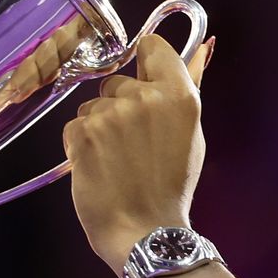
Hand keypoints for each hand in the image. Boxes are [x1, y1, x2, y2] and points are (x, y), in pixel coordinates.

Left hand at [62, 33, 213, 271]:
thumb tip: (203, 47)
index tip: (143, 81)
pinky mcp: (83, 133)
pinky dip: (80, 146)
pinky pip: (74, 126)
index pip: (152, 46)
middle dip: (120, 105)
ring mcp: (112, 114)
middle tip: (133, 144)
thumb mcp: (191, 135)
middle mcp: (146, 98)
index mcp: (179, 95)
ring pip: (92, 105)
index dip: (145, 62)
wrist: (146, 230)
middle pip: (117, 80)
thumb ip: (189, 88)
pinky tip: (98, 168)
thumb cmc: (171, 188)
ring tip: (116, 161)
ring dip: (98, 128)